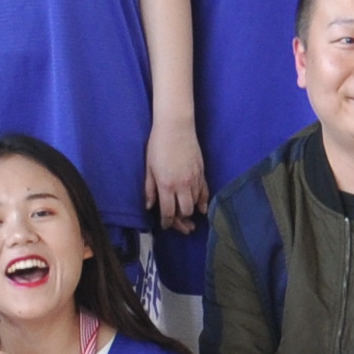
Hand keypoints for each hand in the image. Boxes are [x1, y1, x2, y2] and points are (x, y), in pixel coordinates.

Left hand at [146, 113, 209, 232]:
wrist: (176, 127)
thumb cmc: (158, 145)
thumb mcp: (149, 167)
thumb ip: (149, 189)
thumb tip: (149, 206)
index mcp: (166, 185)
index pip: (168, 212)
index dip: (167, 223)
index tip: (165, 226)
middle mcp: (182, 185)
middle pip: (184, 212)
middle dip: (181, 222)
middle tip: (179, 226)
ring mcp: (194, 180)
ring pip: (195, 204)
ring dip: (191, 213)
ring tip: (189, 221)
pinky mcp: (202, 173)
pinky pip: (205, 193)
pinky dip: (203, 203)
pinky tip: (202, 209)